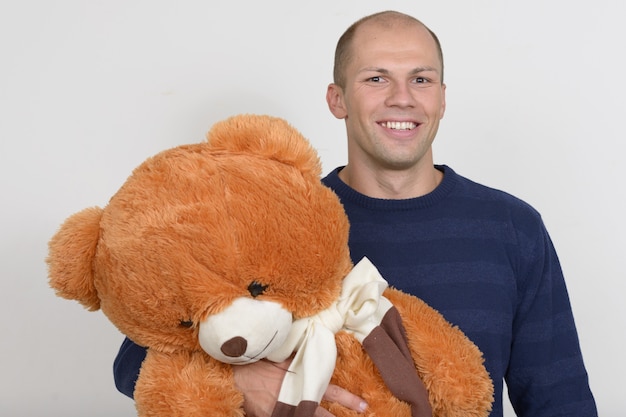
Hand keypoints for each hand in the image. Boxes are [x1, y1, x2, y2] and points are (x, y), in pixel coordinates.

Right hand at [233, 358, 366, 416]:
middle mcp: (296, 400)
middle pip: (322, 414)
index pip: (330, 391)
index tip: (364, 405)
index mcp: (301, 382)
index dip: (348, 399)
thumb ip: (299, 355)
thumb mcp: (281, 356)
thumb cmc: (258, 363)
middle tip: (360, 413)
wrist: (235, 377)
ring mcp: (285, 412)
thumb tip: (319, 344)